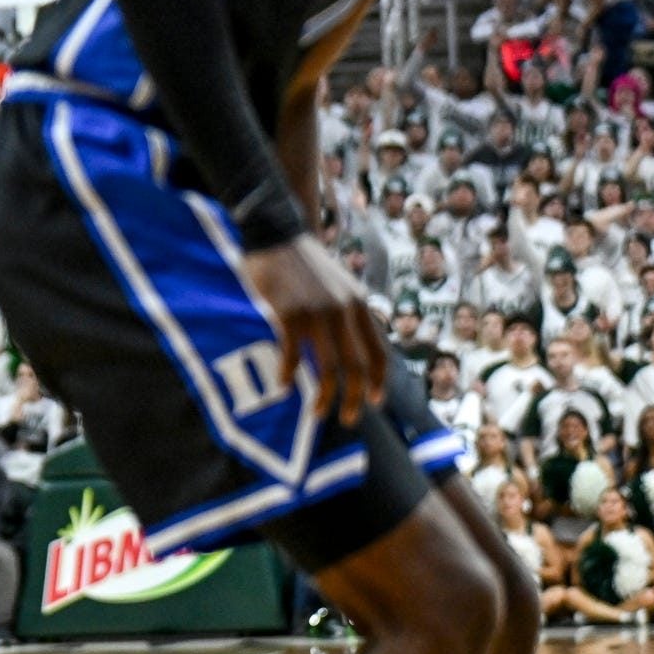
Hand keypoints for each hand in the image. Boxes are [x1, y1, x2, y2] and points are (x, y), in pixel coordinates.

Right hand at [240, 237, 387, 427]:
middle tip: (348, 420)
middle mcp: (343, 310)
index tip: (374, 403)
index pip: (379, 353)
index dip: (378, 382)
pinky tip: (282, 385)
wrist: (275, 233)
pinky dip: (288, 374)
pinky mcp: (289, 313)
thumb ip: (349, 310)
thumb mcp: (339, 283)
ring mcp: (316, 312)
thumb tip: (356, 342)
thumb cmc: (302, 262)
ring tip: (316, 413)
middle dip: (354, 399)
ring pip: (329, 368)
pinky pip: (292, 355)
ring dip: (324, 397)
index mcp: (358, 304)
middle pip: (356, 367)